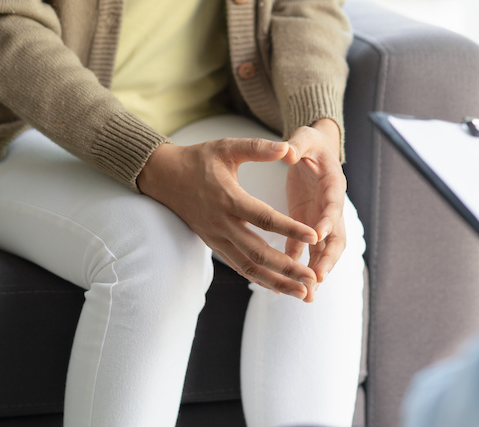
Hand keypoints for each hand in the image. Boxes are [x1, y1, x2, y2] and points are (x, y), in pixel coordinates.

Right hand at [136, 138, 318, 299]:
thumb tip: (287, 147)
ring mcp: (217, 238)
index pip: (264, 218)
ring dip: (277, 282)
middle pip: (258, 253)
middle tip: (313, 279)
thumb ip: (257, 148)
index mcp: (229, 199)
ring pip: (249, 267)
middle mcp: (223, 224)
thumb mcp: (226, 147)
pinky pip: (239, 267)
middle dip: (288, 268)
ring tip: (303, 293)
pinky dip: (260, 280)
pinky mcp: (214, 245)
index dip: (290, 229)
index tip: (314, 237)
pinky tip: (280, 288)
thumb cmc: (198, 160)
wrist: (163, 177)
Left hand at [282, 118, 346, 300]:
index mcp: (333, 184)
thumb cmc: (311, 142)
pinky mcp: (307, 223)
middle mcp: (331, 206)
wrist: (315, 149)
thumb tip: (286, 150)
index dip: (329, 220)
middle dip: (329, 259)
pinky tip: (288, 282)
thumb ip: (297, 144)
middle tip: (318, 277)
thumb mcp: (305, 137)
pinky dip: (298, 263)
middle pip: (337, 237)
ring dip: (317, 270)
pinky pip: (304, 248)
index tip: (319, 235)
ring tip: (308, 294)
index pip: (334, 204)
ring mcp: (321, 218)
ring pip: (323, 249)